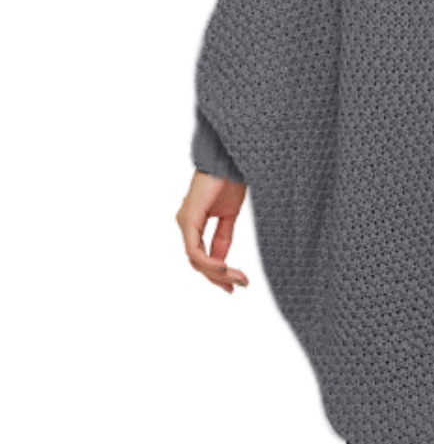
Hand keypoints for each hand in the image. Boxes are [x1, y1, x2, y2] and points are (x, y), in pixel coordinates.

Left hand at [176, 170, 249, 293]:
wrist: (229, 159)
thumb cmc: (229, 179)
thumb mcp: (229, 216)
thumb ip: (223, 238)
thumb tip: (223, 262)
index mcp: (194, 223)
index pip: (201, 257)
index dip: (217, 275)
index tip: (236, 284)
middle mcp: (185, 224)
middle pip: (197, 262)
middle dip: (219, 277)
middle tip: (239, 284)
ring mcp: (185, 222)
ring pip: (195, 260)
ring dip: (217, 272)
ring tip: (237, 278)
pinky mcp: (189, 219)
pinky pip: (194, 250)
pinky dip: (208, 262)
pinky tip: (224, 266)